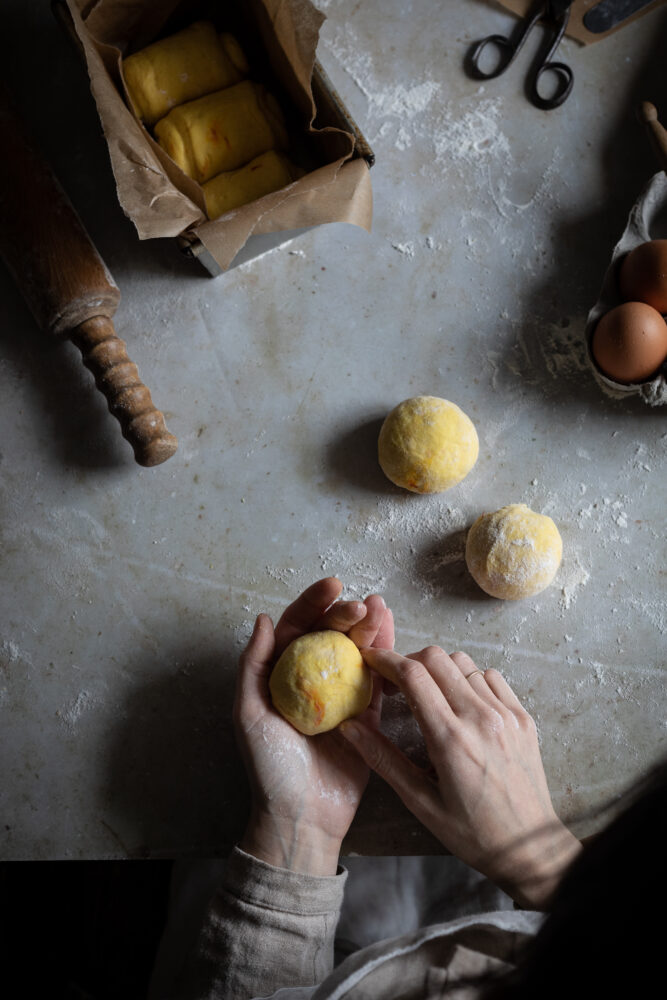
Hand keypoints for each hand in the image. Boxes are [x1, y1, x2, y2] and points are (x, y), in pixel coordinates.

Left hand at [234, 577, 393, 875]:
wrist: (302, 817)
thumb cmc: (269, 768)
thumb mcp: (249, 714)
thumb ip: (254, 666)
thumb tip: (264, 618)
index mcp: (282, 676)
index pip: (298, 628)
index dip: (313, 603)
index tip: (332, 584)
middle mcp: (311, 681)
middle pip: (330, 635)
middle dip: (346, 613)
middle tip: (361, 605)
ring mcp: (340, 697)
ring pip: (357, 652)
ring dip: (369, 628)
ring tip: (381, 607)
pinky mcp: (366, 716)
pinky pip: (378, 681)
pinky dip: (387, 657)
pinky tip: (393, 634)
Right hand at [340, 647, 580, 907]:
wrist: (530, 847)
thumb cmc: (472, 832)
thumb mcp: (420, 802)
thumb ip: (383, 760)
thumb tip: (349, 727)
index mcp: (451, 739)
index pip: (413, 675)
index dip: (386, 660)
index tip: (370, 661)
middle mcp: (481, 717)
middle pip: (437, 658)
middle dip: (409, 661)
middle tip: (395, 683)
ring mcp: (506, 713)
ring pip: (463, 663)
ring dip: (439, 669)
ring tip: (427, 693)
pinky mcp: (523, 715)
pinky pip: (490, 677)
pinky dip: (469, 679)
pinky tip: (461, 702)